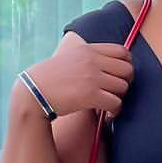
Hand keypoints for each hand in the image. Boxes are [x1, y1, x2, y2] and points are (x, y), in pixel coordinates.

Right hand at [20, 30, 136, 120]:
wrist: (33, 92)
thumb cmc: (49, 78)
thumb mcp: (69, 58)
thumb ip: (89, 58)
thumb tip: (108, 67)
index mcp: (88, 49)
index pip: (123, 52)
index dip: (126, 65)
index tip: (119, 76)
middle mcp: (92, 60)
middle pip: (128, 70)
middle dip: (125, 83)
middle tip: (115, 92)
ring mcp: (92, 77)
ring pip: (123, 87)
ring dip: (119, 98)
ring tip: (109, 103)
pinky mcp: (90, 94)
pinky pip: (116, 102)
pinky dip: (115, 110)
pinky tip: (107, 113)